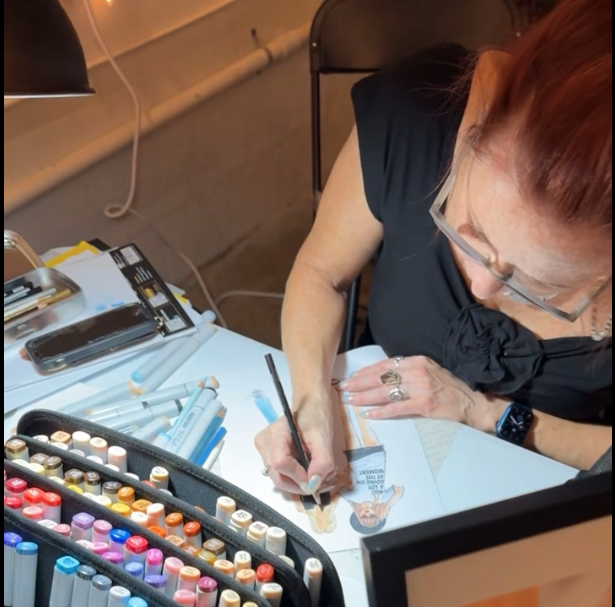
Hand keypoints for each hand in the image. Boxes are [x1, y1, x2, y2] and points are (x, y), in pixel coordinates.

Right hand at [254, 396, 340, 494]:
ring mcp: (264, 449)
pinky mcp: (267, 454)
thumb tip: (313, 485)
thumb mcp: (324, 437)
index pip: (281, 464)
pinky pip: (279, 474)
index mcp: (275, 434)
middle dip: (299, 484)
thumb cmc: (317, 415)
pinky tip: (303, 466)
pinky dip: (293, 476)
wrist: (311, 403)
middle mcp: (264, 442)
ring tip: (311, 470)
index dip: (299, 476)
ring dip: (297, 481)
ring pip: (278, 478)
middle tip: (317, 480)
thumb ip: (321, 462)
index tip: (316, 477)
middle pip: (277, 477)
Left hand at [338, 356, 496, 428]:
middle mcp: (416, 372)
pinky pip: (397, 408)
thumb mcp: (428, 370)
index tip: (352, 376)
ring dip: (365, 397)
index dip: (365, 371)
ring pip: (385, 392)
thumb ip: (407, 370)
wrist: (472, 402)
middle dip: (360, 383)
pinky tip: (369, 414)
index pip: (384, 364)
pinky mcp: (424, 405)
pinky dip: (381, 412)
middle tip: (344, 388)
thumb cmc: (448, 387)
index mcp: (416, 361)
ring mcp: (420, 388)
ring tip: (351, 400)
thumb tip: (382, 375)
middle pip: (381, 377)